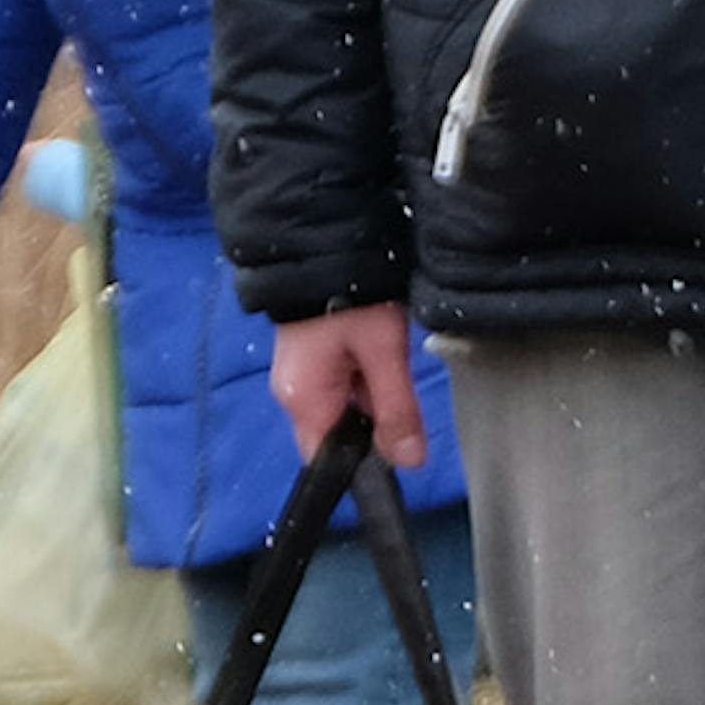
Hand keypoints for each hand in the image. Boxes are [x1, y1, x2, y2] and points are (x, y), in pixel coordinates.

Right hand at [269, 304, 428, 471]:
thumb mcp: (385, 352)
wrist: (324, 240)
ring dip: (373, 396)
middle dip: (376, 423)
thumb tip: (409, 462)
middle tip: (398, 382)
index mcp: (304, 399)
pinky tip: (379, 349)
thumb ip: (397, 410)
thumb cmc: (351, 291)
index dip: (364, 463)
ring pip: (345, 409)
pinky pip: (341, 385)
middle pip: (340, 435)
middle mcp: (294, 393)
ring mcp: (300, 374)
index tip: (398, 445)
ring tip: (388, 355)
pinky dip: (365, 377)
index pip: (328, 461)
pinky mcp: (310, 357)